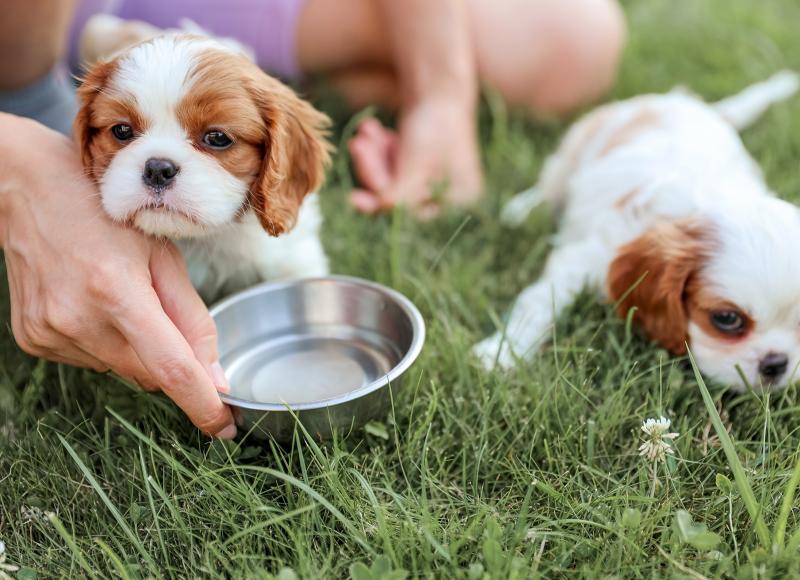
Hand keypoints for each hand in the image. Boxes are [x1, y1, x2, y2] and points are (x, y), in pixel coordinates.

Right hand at [0, 114, 235, 438]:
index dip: (202, 405)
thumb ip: (193, 319)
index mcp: (117, 291)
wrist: (29, 191)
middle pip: (148, 373)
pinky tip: (93, 303)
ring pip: (120, 370)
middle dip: (170, 359)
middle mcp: (77, 318)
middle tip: (161, 313)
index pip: (171, 368)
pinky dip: (104, 342)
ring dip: (135, 348)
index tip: (225, 428)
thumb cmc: (108, 215)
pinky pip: (90, 360)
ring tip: (119, 295)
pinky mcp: (33, 339)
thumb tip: (215, 378)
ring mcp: (49, 332)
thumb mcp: (165, 255)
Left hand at [349, 97, 482, 217]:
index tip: (353, 199)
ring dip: (374, 158)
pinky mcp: (419, 167)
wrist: (443, 84)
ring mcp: (434, 181)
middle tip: (357, 146)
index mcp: (461, 200)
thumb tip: (382, 211)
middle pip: (401, 199)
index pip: (415, 215)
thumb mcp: (416, 159)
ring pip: (393, 181)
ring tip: (365, 132)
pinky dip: (381, 151)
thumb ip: (399, 190)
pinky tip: (372, 129)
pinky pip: (393, 167)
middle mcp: (450, 196)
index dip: (384, 207)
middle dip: (375, 173)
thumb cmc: (436, 119)